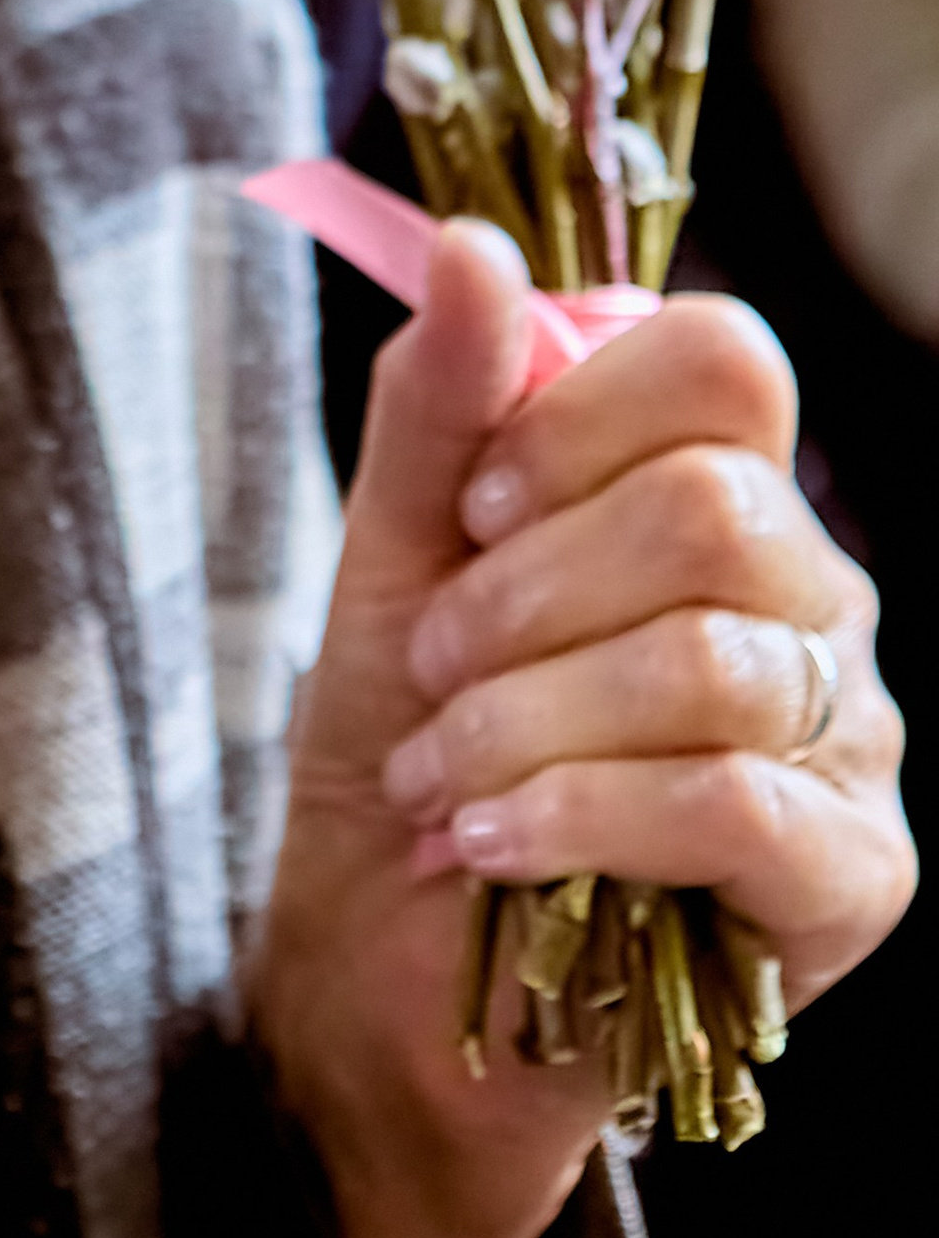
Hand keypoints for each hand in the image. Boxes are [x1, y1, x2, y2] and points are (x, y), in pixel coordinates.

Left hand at [250, 224, 912, 1237]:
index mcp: (718, 499)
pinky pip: (733, 802)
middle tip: (429, 670)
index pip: (724, 361)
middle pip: (713, 508)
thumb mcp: (388, 569)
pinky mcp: (853, 881)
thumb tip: (470, 243)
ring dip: (525, 719)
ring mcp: (851, 741)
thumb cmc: (403, 763)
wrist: (384, 994)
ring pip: (711, 660)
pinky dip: (577, 813)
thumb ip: (434, 409)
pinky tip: (486, 845)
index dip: (577, 416)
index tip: (471, 507)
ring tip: (437, 776)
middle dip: (523, 593)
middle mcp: (814, 601)